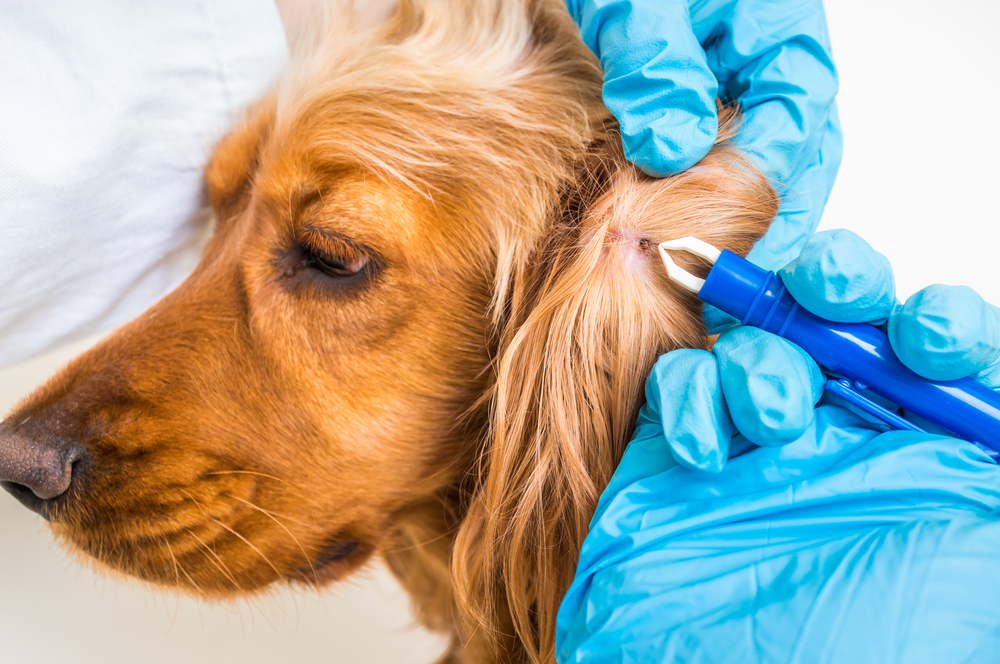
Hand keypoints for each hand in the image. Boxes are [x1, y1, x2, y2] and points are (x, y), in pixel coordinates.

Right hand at [555, 231, 999, 662]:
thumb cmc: (874, 649)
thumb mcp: (975, 563)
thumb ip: (981, 475)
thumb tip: (995, 410)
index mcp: (926, 453)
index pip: (940, 356)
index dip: (940, 326)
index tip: (933, 341)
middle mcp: (845, 435)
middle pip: (843, 320)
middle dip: (840, 285)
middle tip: (834, 293)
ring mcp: (758, 438)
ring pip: (758, 337)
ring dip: (763, 356)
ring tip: (773, 415)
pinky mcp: (681, 449)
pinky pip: (679, 382)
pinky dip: (689, 395)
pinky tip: (708, 449)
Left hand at [566, 0, 841, 269]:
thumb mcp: (642, 1)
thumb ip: (657, 69)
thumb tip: (671, 152)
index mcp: (783, 33)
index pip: (794, 123)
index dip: (760, 191)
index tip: (721, 245)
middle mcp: (780, 66)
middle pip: (802, 159)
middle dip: (773, 227)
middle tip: (734, 288)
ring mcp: (753, 90)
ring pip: (776, 168)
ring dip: (753, 225)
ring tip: (719, 281)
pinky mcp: (720, 108)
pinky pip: (737, 163)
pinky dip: (722, 206)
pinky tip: (695, 239)